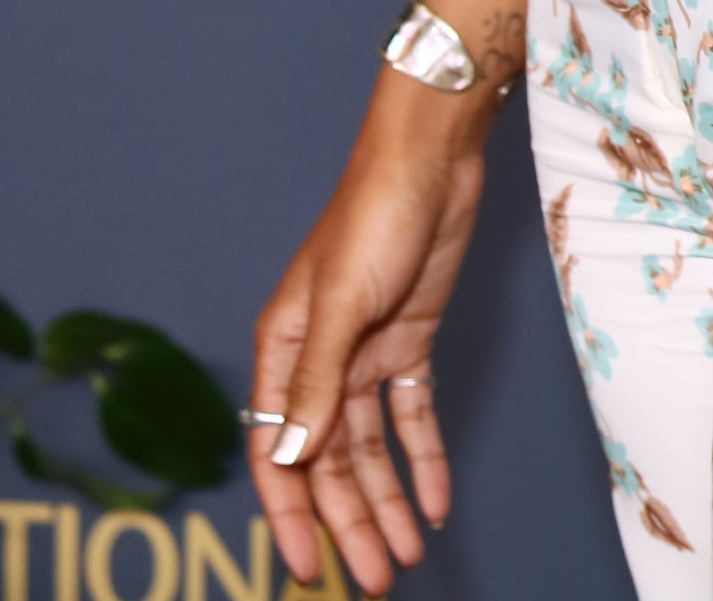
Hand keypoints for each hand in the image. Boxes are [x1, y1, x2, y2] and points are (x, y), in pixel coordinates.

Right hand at [251, 73, 494, 594]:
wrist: (434, 154)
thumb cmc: (374, 213)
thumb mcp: (341, 302)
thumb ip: (315, 382)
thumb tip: (289, 460)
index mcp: (282, 348)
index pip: (275, 451)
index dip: (288, 513)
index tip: (306, 570)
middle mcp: (318, 357)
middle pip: (328, 460)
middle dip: (348, 522)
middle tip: (373, 580)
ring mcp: (364, 349)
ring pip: (371, 447)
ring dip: (387, 501)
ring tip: (405, 557)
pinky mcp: (409, 338)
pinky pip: (412, 413)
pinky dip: (424, 458)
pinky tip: (437, 503)